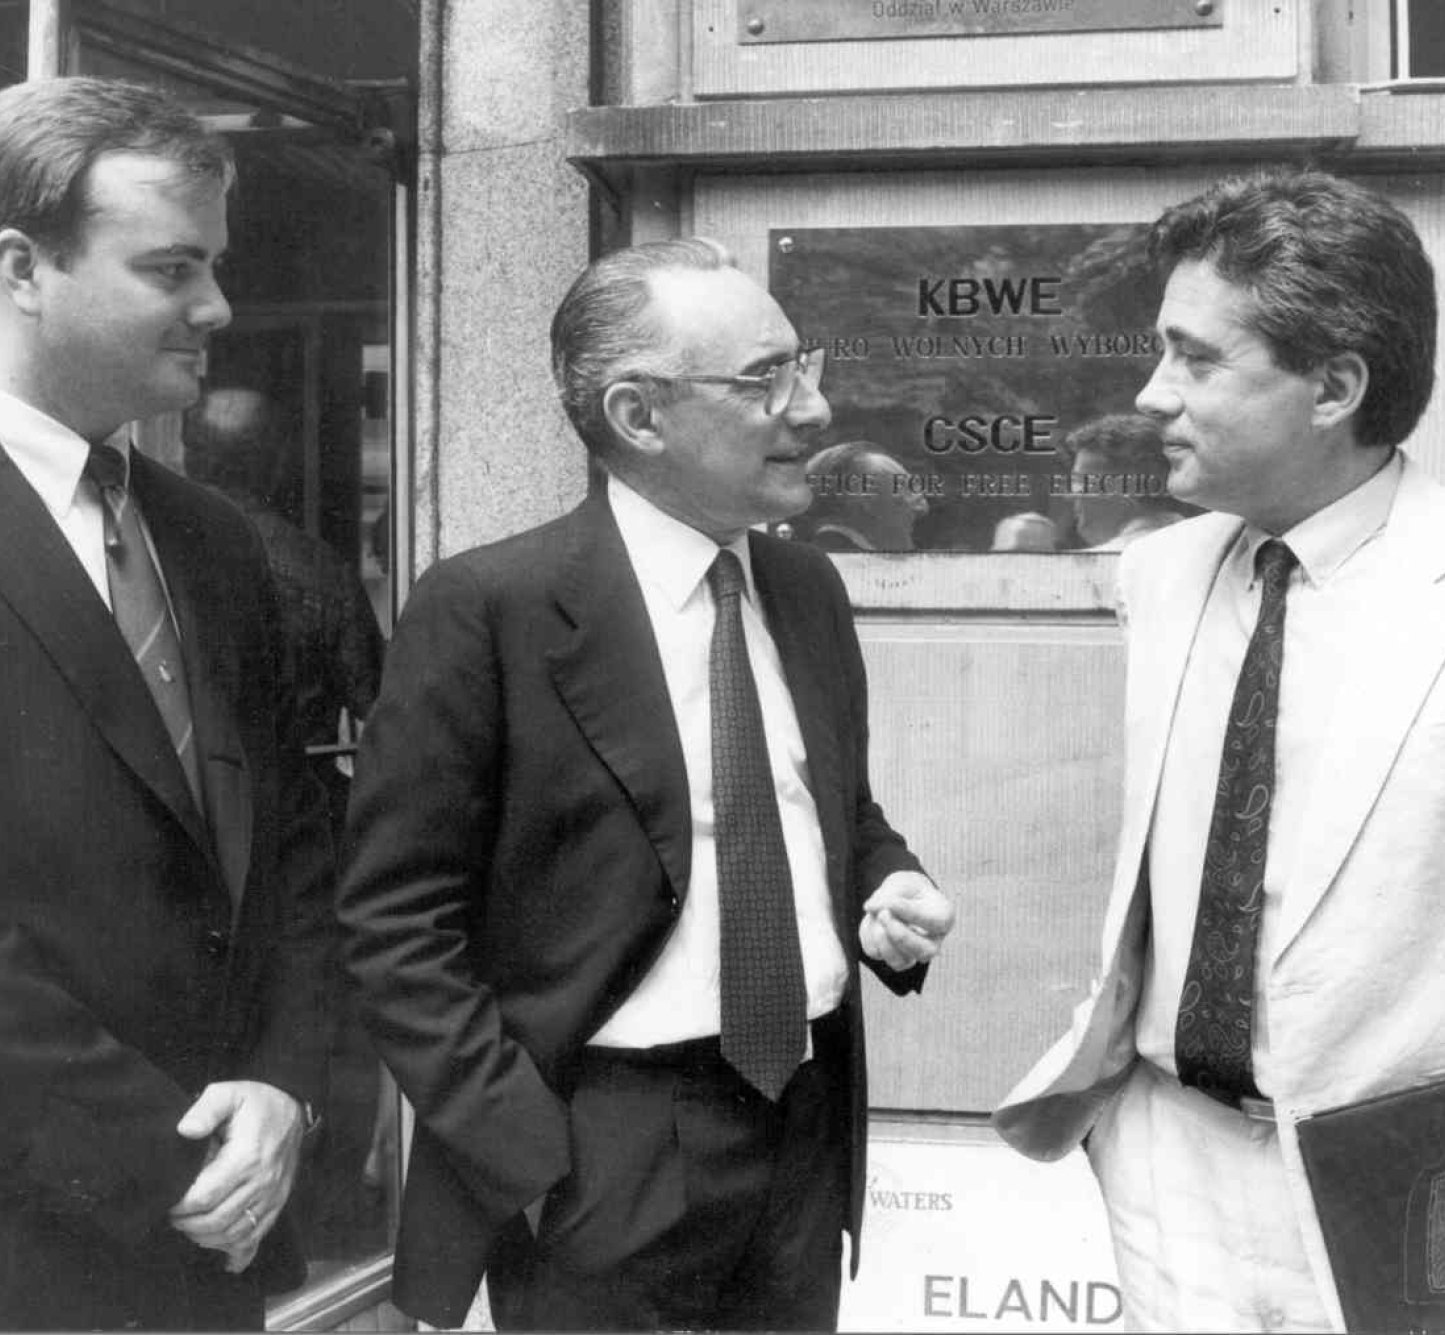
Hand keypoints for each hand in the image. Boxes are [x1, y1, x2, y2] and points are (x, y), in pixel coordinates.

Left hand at [168, 1080, 304, 1259]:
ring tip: (190, 1226)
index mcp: (247, 1157)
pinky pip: (257, 1236)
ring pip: (235, 1234)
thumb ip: (205, 1109)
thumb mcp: (229, 1093)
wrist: (293, 1107)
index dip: (180, 1206)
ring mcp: (273, 1195)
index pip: (206, 1197)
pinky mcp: (277, 1203)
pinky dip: (239, 1252)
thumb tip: (184, 1130)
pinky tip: (226, 1261)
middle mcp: (263, 1182)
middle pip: (217, 1221)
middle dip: (188, 1225)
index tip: (167, 1200)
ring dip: (206, 1239)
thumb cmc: (256, 1102)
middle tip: (173, 1216)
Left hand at [859, 870, 955, 970]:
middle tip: (882, 915)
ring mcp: (915, 954)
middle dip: (900, 936)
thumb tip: (871, 908)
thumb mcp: (901, 883)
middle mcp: (934, 941)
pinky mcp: (894, 959)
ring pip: (901, 961)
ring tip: (876, 915)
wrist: (899, 898)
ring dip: (882, 939)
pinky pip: (878, 954)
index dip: (910, 914)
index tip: (890, 903)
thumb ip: (889, 894)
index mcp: (944, 917)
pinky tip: (873, 921)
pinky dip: (869, 936)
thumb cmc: (906, 889)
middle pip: (925, 951)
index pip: (934, 923)